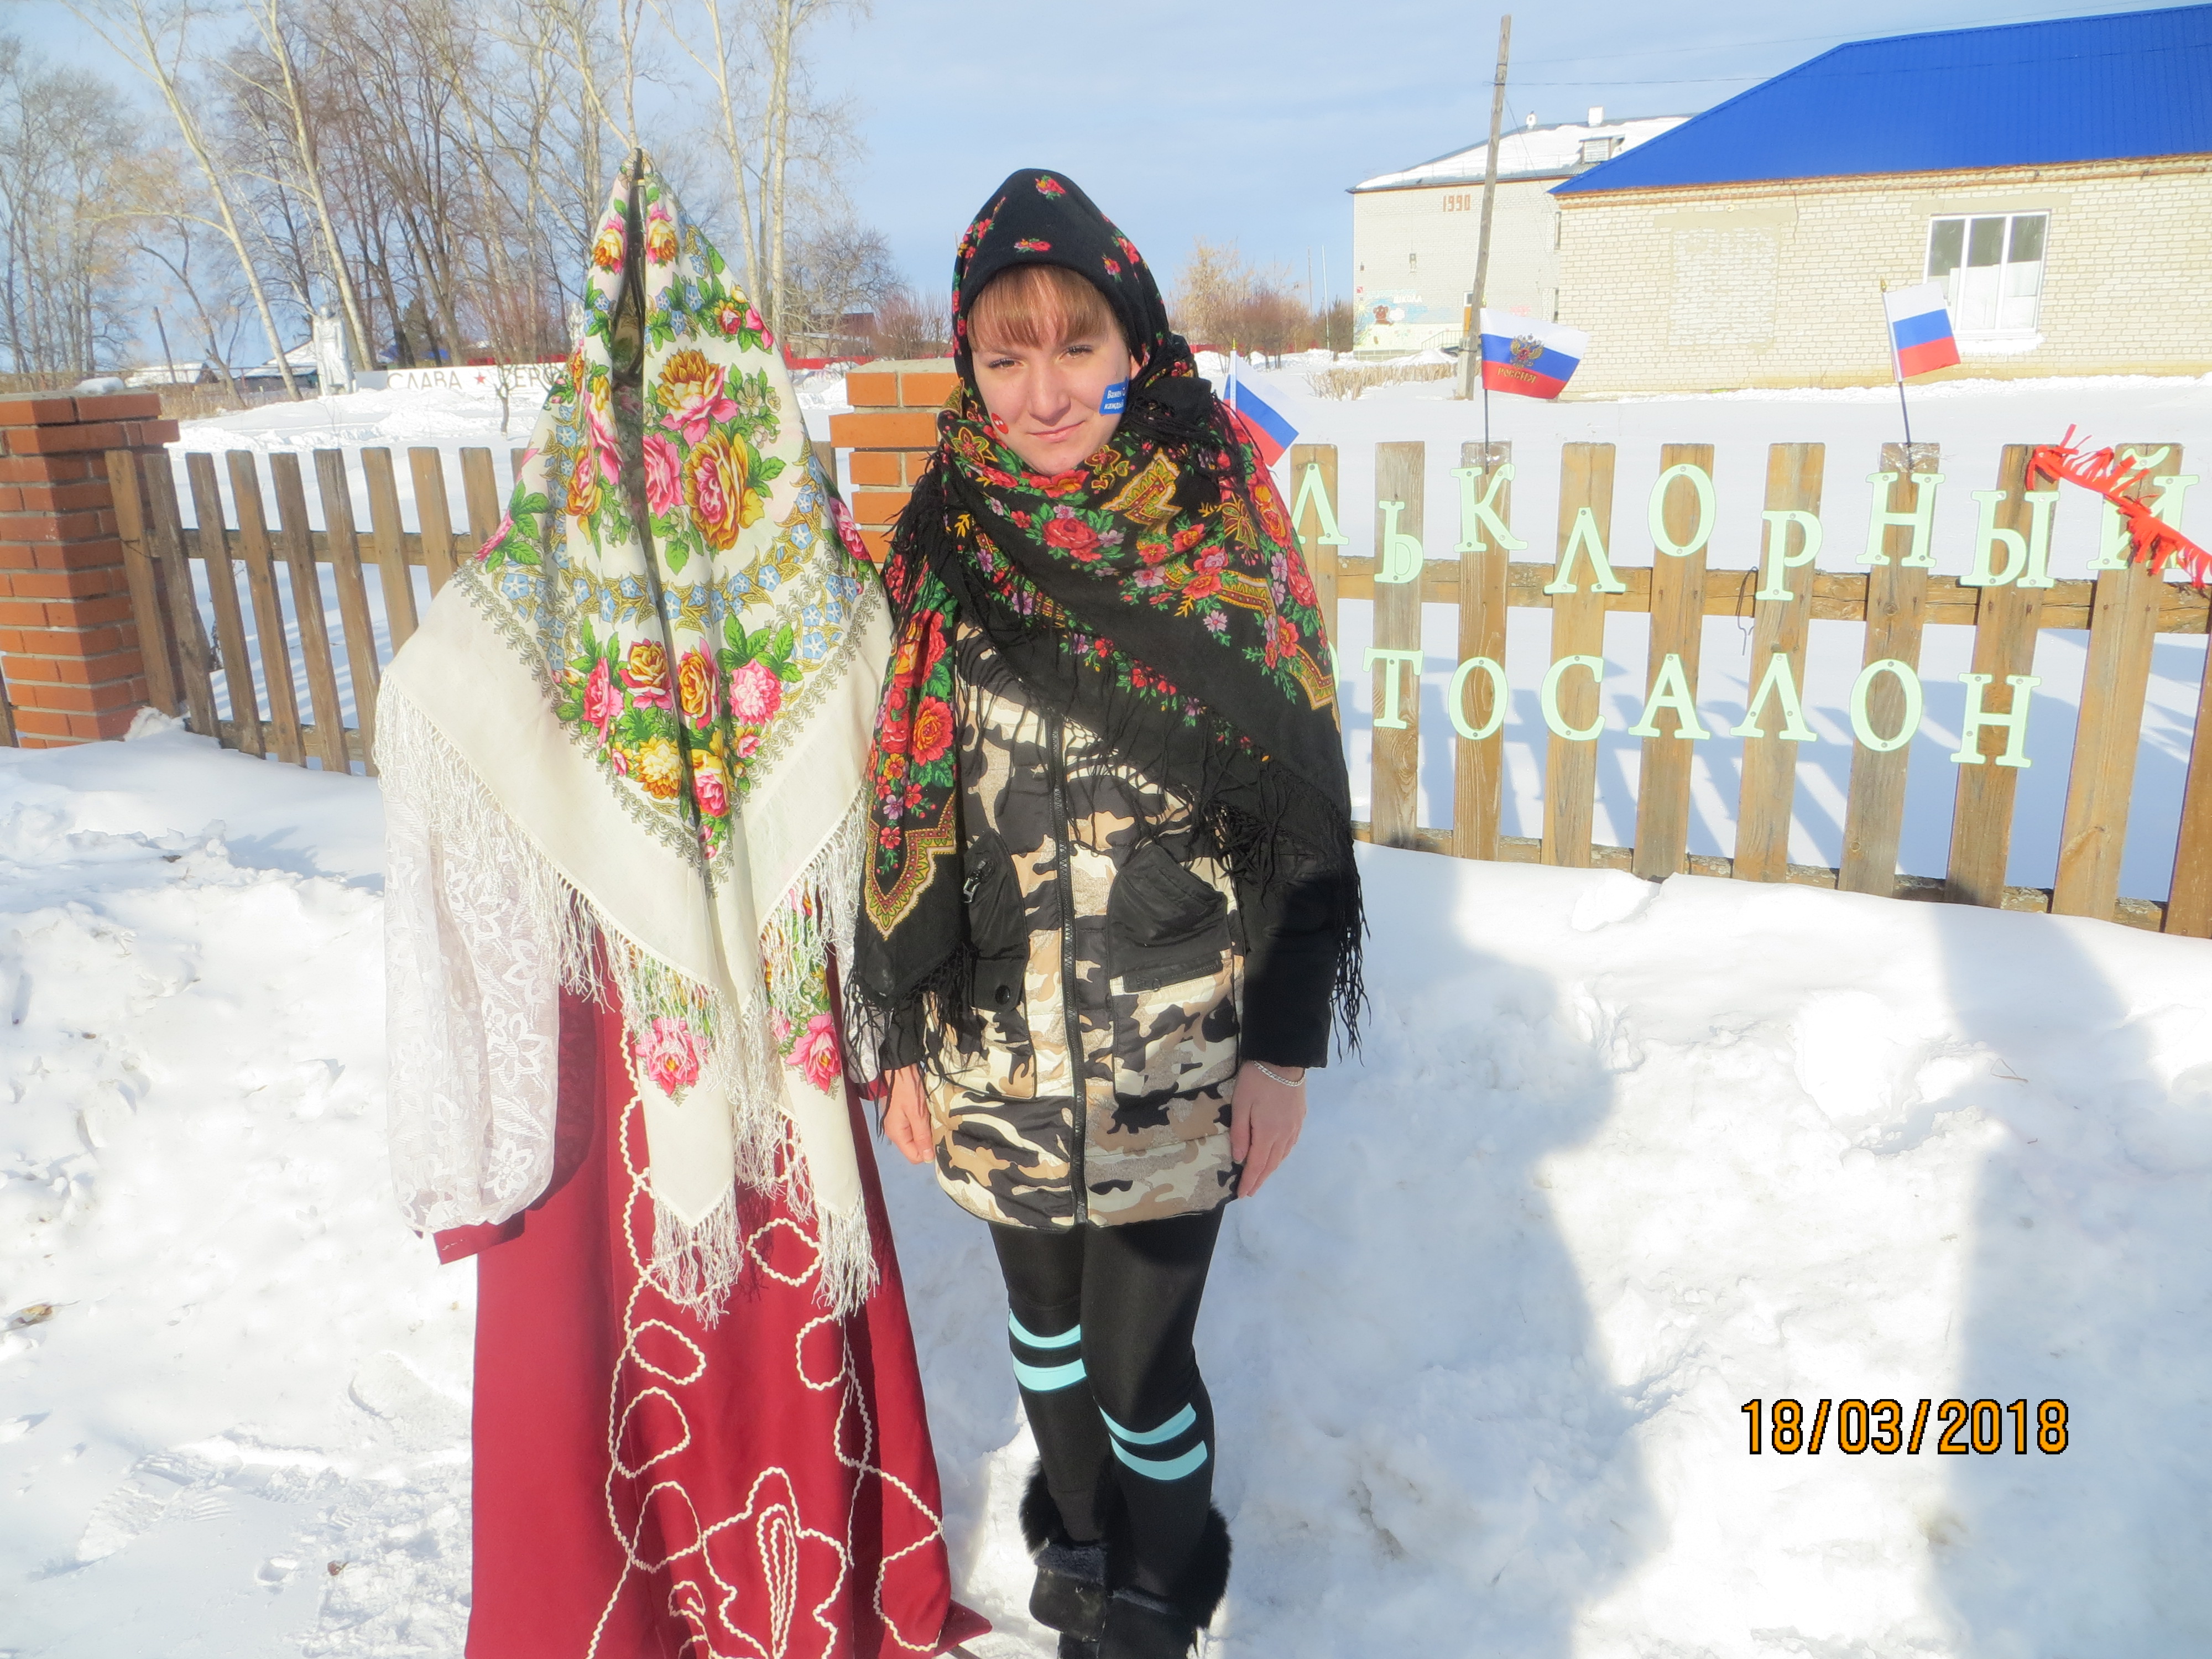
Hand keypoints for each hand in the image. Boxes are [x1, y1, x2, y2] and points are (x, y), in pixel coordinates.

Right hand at [883, 1065, 932, 1164]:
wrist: (900, 1069)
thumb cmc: (908, 1090)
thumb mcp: (917, 1114)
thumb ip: (922, 1137)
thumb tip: (928, 1159)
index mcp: (897, 1135)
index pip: (915, 1157)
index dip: (928, 1152)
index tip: (940, 1140)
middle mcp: (896, 1133)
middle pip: (915, 1148)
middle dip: (928, 1142)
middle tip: (939, 1129)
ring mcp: (898, 1125)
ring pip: (917, 1138)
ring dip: (927, 1132)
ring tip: (936, 1122)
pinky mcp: (903, 1117)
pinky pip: (915, 1128)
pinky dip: (923, 1125)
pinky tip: (930, 1117)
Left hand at [1229, 1060, 1305, 1197]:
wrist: (1283, 1059)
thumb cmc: (1256, 1080)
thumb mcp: (1240, 1105)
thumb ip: (1239, 1133)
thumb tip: (1239, 1158)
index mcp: (1267, 1134)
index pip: (1257, 1165)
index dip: (1249, 1181)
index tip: (1242, 1195)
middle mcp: (1284, 1135)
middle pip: (1271, 1164)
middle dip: (1260, 1180)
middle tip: (1250, 1192)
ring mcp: (1294, 1127)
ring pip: (1282, 1156)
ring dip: (1271, 1169)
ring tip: (1261, 1178)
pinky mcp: (1300, 1118)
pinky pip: (1291, 1144)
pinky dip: (1282, 1156)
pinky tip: (1278, 1156)